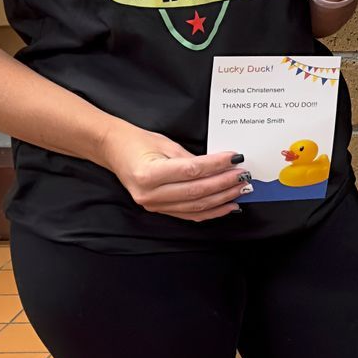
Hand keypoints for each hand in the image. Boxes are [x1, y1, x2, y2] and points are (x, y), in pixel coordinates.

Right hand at [99, 121, 247, 220]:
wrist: (114, 151)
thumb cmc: (138, 143)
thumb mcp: (166, 144)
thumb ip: (192, 159)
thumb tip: (220, 166)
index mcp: (149, 174)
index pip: (192, 171)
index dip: (217, 166)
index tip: (235, 158)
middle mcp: (150, 194)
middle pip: (196, 191)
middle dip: (224, 184)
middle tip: (243, 175)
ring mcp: (153, 205)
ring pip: (196, 207)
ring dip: (222, 199)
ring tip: (241, 189)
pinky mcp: (158, 210)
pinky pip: (189, 215)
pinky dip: (211, 212)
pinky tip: (228, 206)